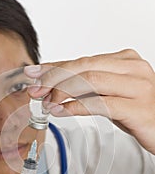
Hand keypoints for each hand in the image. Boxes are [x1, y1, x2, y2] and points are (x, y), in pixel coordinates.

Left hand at [25, 49, 154, 153]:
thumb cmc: (139, 112)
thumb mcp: (111, 95)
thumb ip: (88, 89)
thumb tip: (55, 88)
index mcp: (126, 61)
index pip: (83, 60)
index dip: (55, 66)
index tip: (35, 72)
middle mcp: (133, 69)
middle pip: (84, 66)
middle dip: (54, 77)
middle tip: (35, 88)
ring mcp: (138, 87)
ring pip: (90, 81)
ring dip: (61, 92)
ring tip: (46, 102)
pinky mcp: (137, 108)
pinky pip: (99, 104)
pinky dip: (75, 107)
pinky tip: (60, 111)